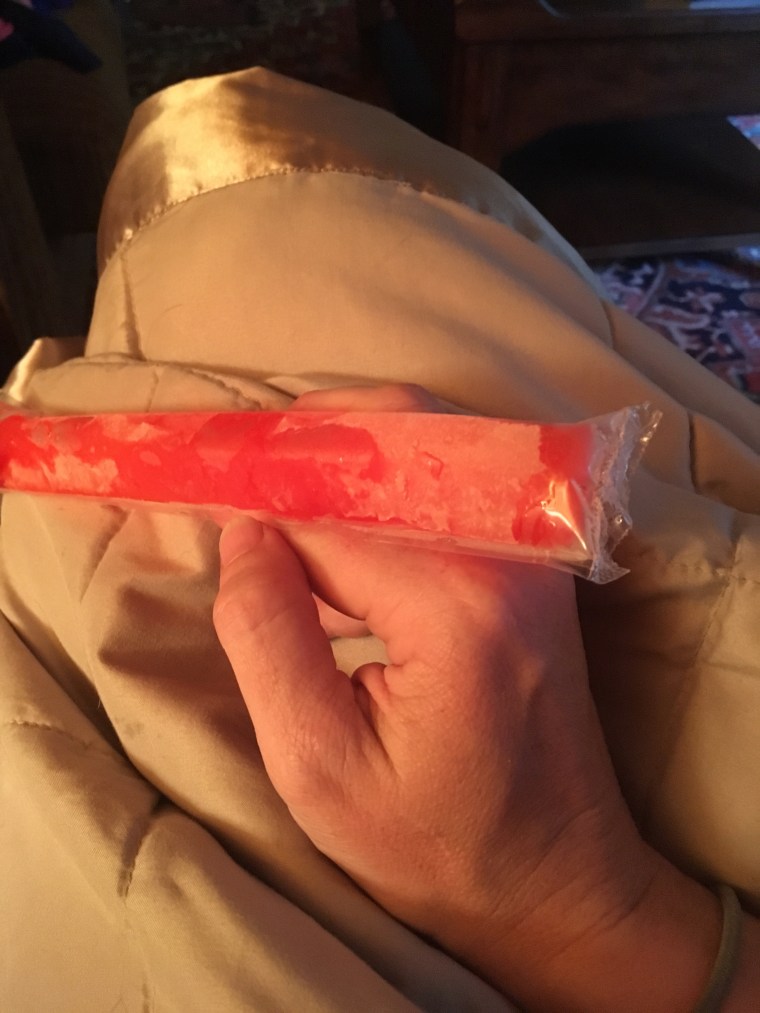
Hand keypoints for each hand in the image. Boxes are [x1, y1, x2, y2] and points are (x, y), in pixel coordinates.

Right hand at [213, 385, 751, 1010]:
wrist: (558, 877)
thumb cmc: (435, 844)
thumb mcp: (318, 765)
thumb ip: (267, 636)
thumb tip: (243, 531)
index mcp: (454, 603)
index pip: (322, 513)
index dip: (250, 498)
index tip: (194, 490)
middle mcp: (507, 551)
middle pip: (389, 435)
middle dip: (300, 438)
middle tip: (231, 462)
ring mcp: (534, 547)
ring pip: (426, 438)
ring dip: (343, 444)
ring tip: (274, 483)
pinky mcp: (537, 557)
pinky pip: (452, 476)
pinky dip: (385, 472)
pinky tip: (339, 515)